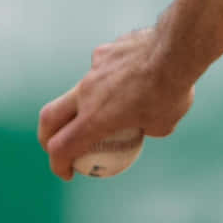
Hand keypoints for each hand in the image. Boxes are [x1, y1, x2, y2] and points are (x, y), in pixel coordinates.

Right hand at [37, 29, 195, 179]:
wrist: (175, 49)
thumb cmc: (171, 91)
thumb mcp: (163, 124)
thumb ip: (146, 127)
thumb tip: (144, 126)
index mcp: (94, 118)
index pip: (61, 147)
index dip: (59, 164)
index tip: (69, 172)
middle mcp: (86, 93)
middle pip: (50, 117)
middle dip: (47, 135)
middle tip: (59, 145)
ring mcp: (93, 69)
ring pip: (81, 89)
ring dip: (89, 102)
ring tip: (117, 104)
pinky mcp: (104, 50)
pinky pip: (102, 67)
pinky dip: (111, 76)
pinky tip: (133, 74)